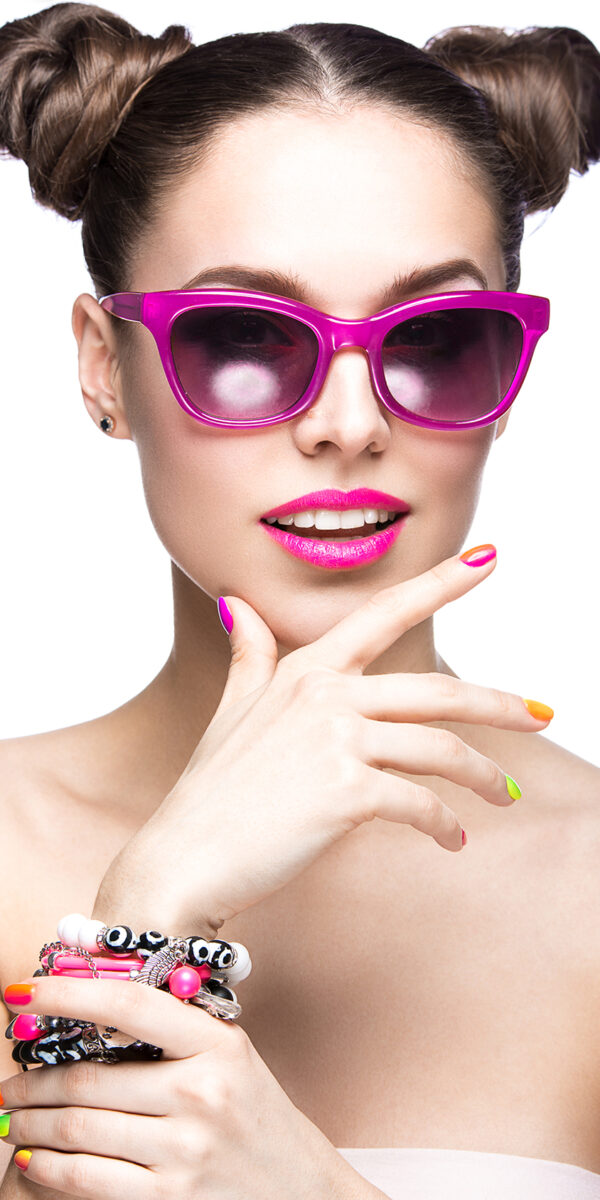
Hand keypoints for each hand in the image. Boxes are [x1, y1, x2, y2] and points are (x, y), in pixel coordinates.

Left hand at [1, 975, 355, 1199]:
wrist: (301, 1189)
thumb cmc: (254, 1113)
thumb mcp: (229, 1056)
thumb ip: (172, 1032)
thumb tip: (86, 1009)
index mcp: (215, 1044)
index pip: (127, 1004)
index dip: (66, 994)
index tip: (20, 992)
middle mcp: (201, 1092)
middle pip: (90, 1079)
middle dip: (32, 1081)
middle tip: (6, 1081)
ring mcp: (185, 1149)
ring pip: (80, 1129)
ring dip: (32, 1125)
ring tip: (12, 1119)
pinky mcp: (170, 1197)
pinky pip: (89, 1178)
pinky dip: (49, 1168)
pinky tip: (32, 1159)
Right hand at [93, 547, 551, 934]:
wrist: (183, 857)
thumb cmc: (211, 789)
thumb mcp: (233, 711)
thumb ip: (249, 656)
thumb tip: (238, 606)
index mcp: (306, 669)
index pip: (385, 612)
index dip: (442, 581)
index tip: (490, 557)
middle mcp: (325, 694)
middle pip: (439, 691)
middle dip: (501, 703)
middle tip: (543, 715)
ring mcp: (336, 741)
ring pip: (440, 750)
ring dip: (481, 777)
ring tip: (501, 796)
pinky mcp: (345, 793)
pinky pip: (420, 804)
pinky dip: (444, 825)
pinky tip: (453, 841)